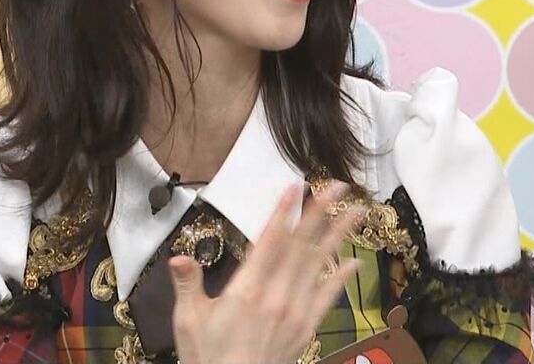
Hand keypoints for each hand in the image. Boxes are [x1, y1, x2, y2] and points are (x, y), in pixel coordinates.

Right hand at [170, 181, 361, 363]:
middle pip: (301, 246)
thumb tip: (178, 257)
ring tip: (355, 212)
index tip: (296, 188)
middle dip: (319, 213)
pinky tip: (354, 262)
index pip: (269, 241)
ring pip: (319, 266)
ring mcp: (295, 313)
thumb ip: (187, 284)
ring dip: (337, 236)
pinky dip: (340, 278)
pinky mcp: (305, 329)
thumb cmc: (208, 357)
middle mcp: (276, 297)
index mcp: (246, 290)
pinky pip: (327, 297)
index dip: (283, 212)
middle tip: (336, 186)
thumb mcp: (188, 321)